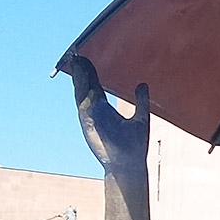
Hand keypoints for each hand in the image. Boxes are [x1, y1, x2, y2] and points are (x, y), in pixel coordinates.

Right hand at [69, 53, 149, 171]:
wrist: (129, 165)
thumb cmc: (134, 146)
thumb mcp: (140, 118)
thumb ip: (141, 101)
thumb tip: (142, 84)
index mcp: (103, 109)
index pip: (93, 85)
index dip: (88, 72)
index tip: (84, 58)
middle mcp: (94, 112)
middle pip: (84, 86)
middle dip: (80, 71)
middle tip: (76, 54)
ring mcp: (91, 119)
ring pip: (82, 93)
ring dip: (79, 78)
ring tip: (77, 62)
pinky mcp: (91, 126)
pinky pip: (85, 106)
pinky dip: (83, 94)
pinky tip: (83, 80)